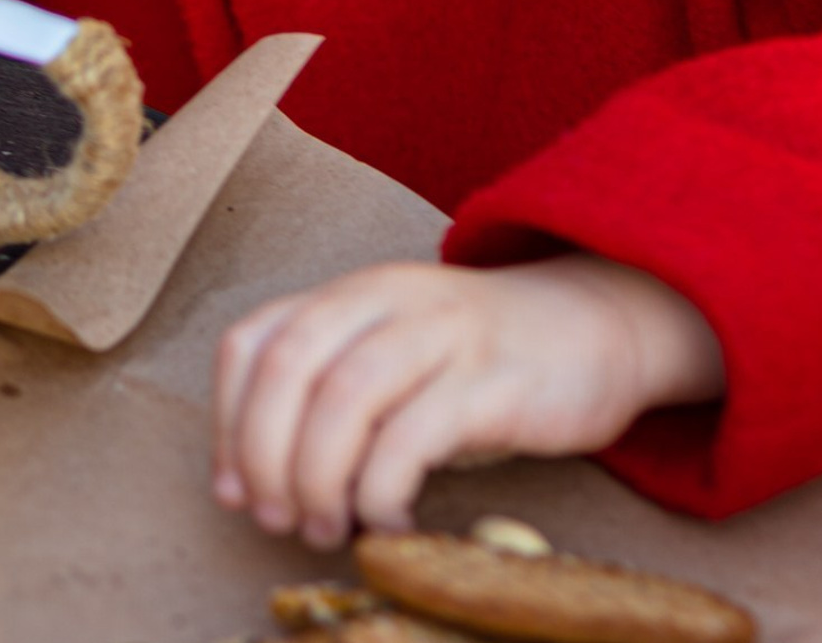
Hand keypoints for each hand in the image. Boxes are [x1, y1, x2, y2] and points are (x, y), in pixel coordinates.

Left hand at [212, 256, 723, 549]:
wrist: (594, 327)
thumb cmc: (475, 363)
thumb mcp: (388, 357)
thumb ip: (324, 398)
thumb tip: (249, 482)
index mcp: (350, 293)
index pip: (252, 342)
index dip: (227, 422)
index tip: (236, 489)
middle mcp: (387, 298)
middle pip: (289, 367)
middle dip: (264, 454)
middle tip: (276, 518)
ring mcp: (441, 333)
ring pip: (344, 397)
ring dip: (318, 477)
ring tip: (325, 527)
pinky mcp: (491, 379)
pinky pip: (413, 435)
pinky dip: (382, 489)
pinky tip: (388, 520)